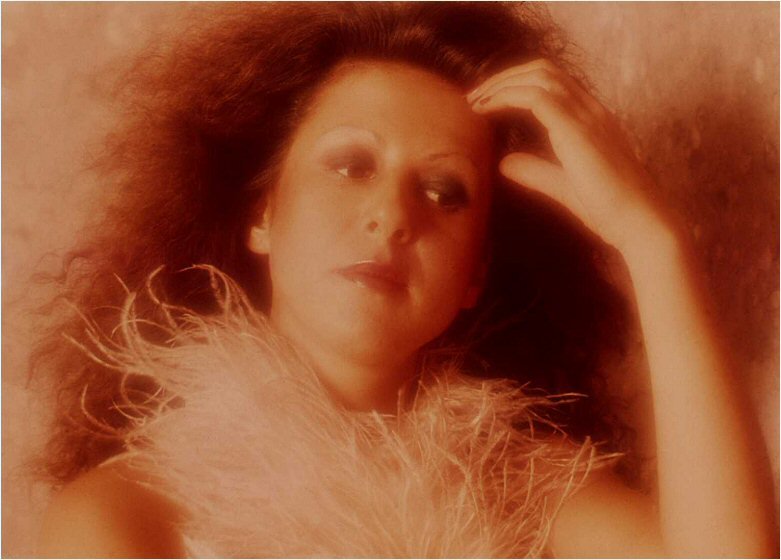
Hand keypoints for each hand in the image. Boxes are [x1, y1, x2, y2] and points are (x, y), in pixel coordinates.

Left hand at [468, 59, 667, 252]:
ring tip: (475, 100)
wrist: (640, 224)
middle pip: (544, 71)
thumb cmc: (611, 210)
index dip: (517, 85)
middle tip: (475, 96)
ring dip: (501, 83)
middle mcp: (591, 111)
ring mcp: (587, 117)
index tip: (487, 102)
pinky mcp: (577, 131)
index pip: (553, 83)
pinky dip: (507, 97)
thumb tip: (505, 163)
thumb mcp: (563, 187)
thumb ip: (535, 172)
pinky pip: (537, 98)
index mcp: (592, 120)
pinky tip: (487, 109)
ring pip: (539, 78)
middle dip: (504, 77)